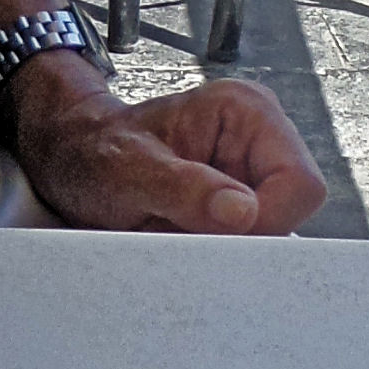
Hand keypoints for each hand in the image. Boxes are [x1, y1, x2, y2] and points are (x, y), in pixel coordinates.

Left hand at [10, 54, 326, 234]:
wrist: (69, 156)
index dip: (265, 224)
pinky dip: (213, 256)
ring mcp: (252, 174)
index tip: (210, 236)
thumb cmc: (93, 152)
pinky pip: (246, 247)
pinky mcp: (238, 206)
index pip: (300, 186)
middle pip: (291, 216)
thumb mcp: (126, 171)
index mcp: (247, 112)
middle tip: (179, 235)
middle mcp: (260, 140)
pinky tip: (177, 240)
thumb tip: (244, 213)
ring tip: (172, 233)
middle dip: (239, 241)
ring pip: (270, 239)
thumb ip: (184, 189)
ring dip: (222, 251)